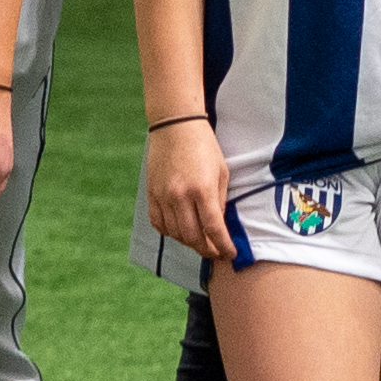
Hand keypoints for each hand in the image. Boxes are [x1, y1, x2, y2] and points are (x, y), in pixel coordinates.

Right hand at [143, 116, 237, 267]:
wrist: (175, 126)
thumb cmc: (204, 146)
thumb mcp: (222, 172)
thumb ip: (220, 201)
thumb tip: (218, 226)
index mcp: (202, 189)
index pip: (213, 229)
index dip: (223, 246)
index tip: (229, 253)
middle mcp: (180, 196)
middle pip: (192, 237)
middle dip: (206, 249)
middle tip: (215, 252)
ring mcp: (163, 196)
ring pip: (174, 233)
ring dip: (188, 242)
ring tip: (199, 241)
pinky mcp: (151, 193)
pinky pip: (158, 223)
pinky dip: (169, 232)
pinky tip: (179, 230)